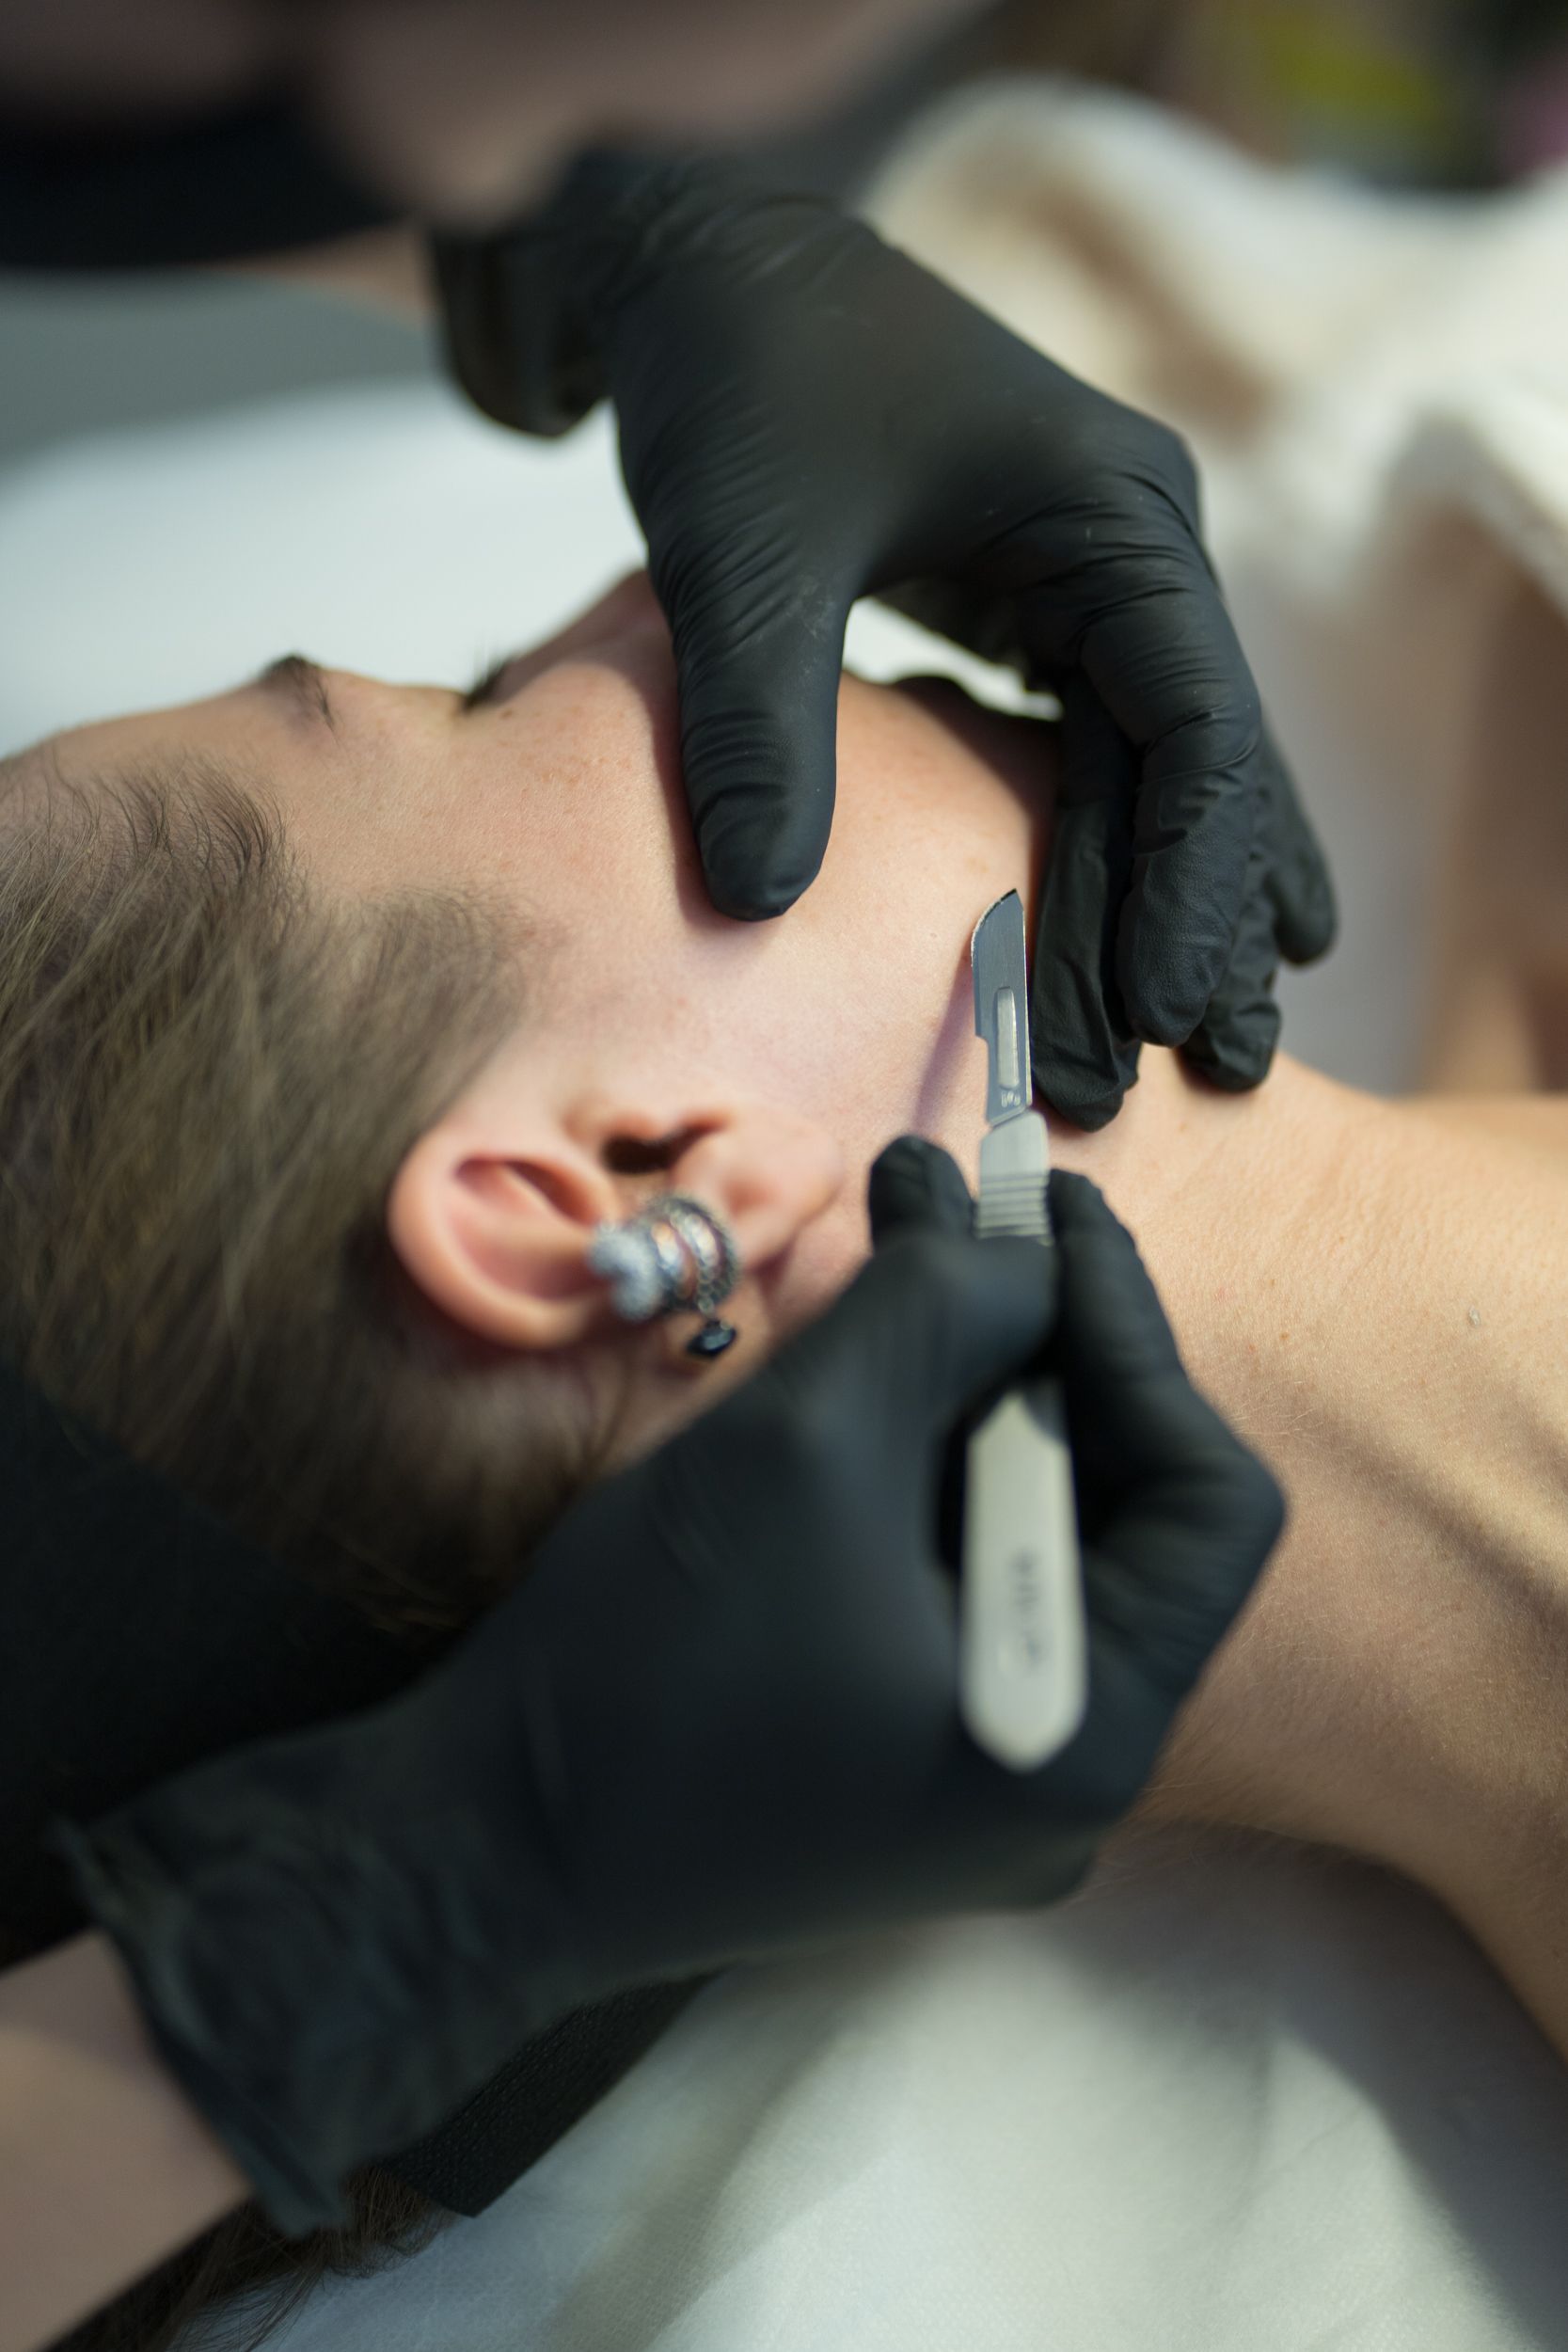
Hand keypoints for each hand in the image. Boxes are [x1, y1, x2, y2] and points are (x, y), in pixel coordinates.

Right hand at [53, 1142, 1279, 2234]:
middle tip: (972, 1214)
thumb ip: (941, 1313)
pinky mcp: (893, 1760)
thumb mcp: (810, 1447)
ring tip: (899, 1256)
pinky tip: (853, 1377)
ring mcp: (976, 1774)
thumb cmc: (653, 1661)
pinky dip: (914, 1470)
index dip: (1135, 1335)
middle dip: (1037, 1347)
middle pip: (1116, 1512)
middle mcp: (1066, 1769)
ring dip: (966, 1393)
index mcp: (1091, 1729)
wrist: (476, 1847)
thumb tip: (1019, 1247)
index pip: (1207, 1500)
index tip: (1045, 1217)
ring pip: (1019, 1540)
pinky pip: (944, 1586)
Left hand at [433, 155, 1335, 1126]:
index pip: (1194, 726)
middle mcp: (1134, 551)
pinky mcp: (1036, 610)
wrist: (701, 275)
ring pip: (1161, 770)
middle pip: (1198, 766)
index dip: (1183, 880)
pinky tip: (1142, 953)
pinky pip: (1099, 754)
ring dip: (1173, 905)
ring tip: (1206, 1052)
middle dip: (1192, 921)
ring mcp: (1095, 581)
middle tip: (1203, 1073)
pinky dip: (1114, 854)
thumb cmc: (735, 381)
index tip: (1157, 1013)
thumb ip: (756, 723)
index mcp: (1114, 517)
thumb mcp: (741, 553)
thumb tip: (759, 906)